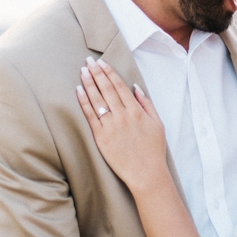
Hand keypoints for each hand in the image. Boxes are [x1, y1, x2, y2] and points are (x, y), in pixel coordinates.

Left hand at [77, 58, 165, 190]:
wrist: (146, 174)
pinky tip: (79, 91)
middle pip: (106, 89)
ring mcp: (110, 126)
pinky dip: (84, 102)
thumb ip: (147, 104)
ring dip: (89, 83)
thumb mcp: (158, 124)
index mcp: (136, 111)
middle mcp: (122, 116)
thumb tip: (135, 88)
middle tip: (88, 61)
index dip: (109, 73)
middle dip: (97, 73)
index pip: (120, 86)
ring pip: (97, 99)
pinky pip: (90, 116)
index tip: (102, 62)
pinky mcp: (101, 137)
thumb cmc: (153, 150)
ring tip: (83, 71)